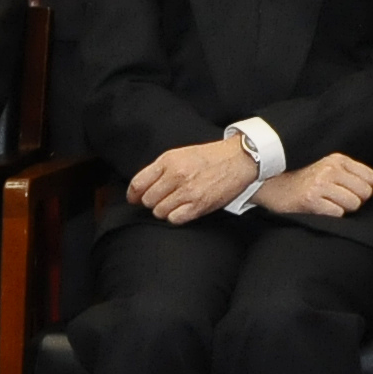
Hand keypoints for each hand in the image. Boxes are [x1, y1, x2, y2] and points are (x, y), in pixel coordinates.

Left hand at [131, 138, 262, 225]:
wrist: (239, 159)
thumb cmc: (210, 157)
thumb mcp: (181, 154)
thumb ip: (160, 169)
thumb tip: (140, 189)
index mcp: (168, 161)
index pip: (138, 183)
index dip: (133, 194)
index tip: (135, 199)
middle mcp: (176, 175)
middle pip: (148, 200)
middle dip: (152, 202)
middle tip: (162, 199)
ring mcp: (187, 191)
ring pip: (159, 211)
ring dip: (164, 210)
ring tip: (175, 203)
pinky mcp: (199, 205)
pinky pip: (174, 219)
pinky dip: (175, 217)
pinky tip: (182, 209)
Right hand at [255, 154, 372, 218]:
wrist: (270, 185)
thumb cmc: (303, 180)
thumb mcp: (331, 172)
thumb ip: (358, 179)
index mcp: (337, 159)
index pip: (370, 177)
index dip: (364, 189)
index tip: (350, 192)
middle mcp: (330, 168)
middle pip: (364, 193)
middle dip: (355, 201)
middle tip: (337, 200)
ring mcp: (320, 184)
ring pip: (353, 204)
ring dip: (343, 210)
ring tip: (327, 204)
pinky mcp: (311, 200)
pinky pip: (337, 214)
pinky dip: (331, 215)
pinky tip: (320, 209)